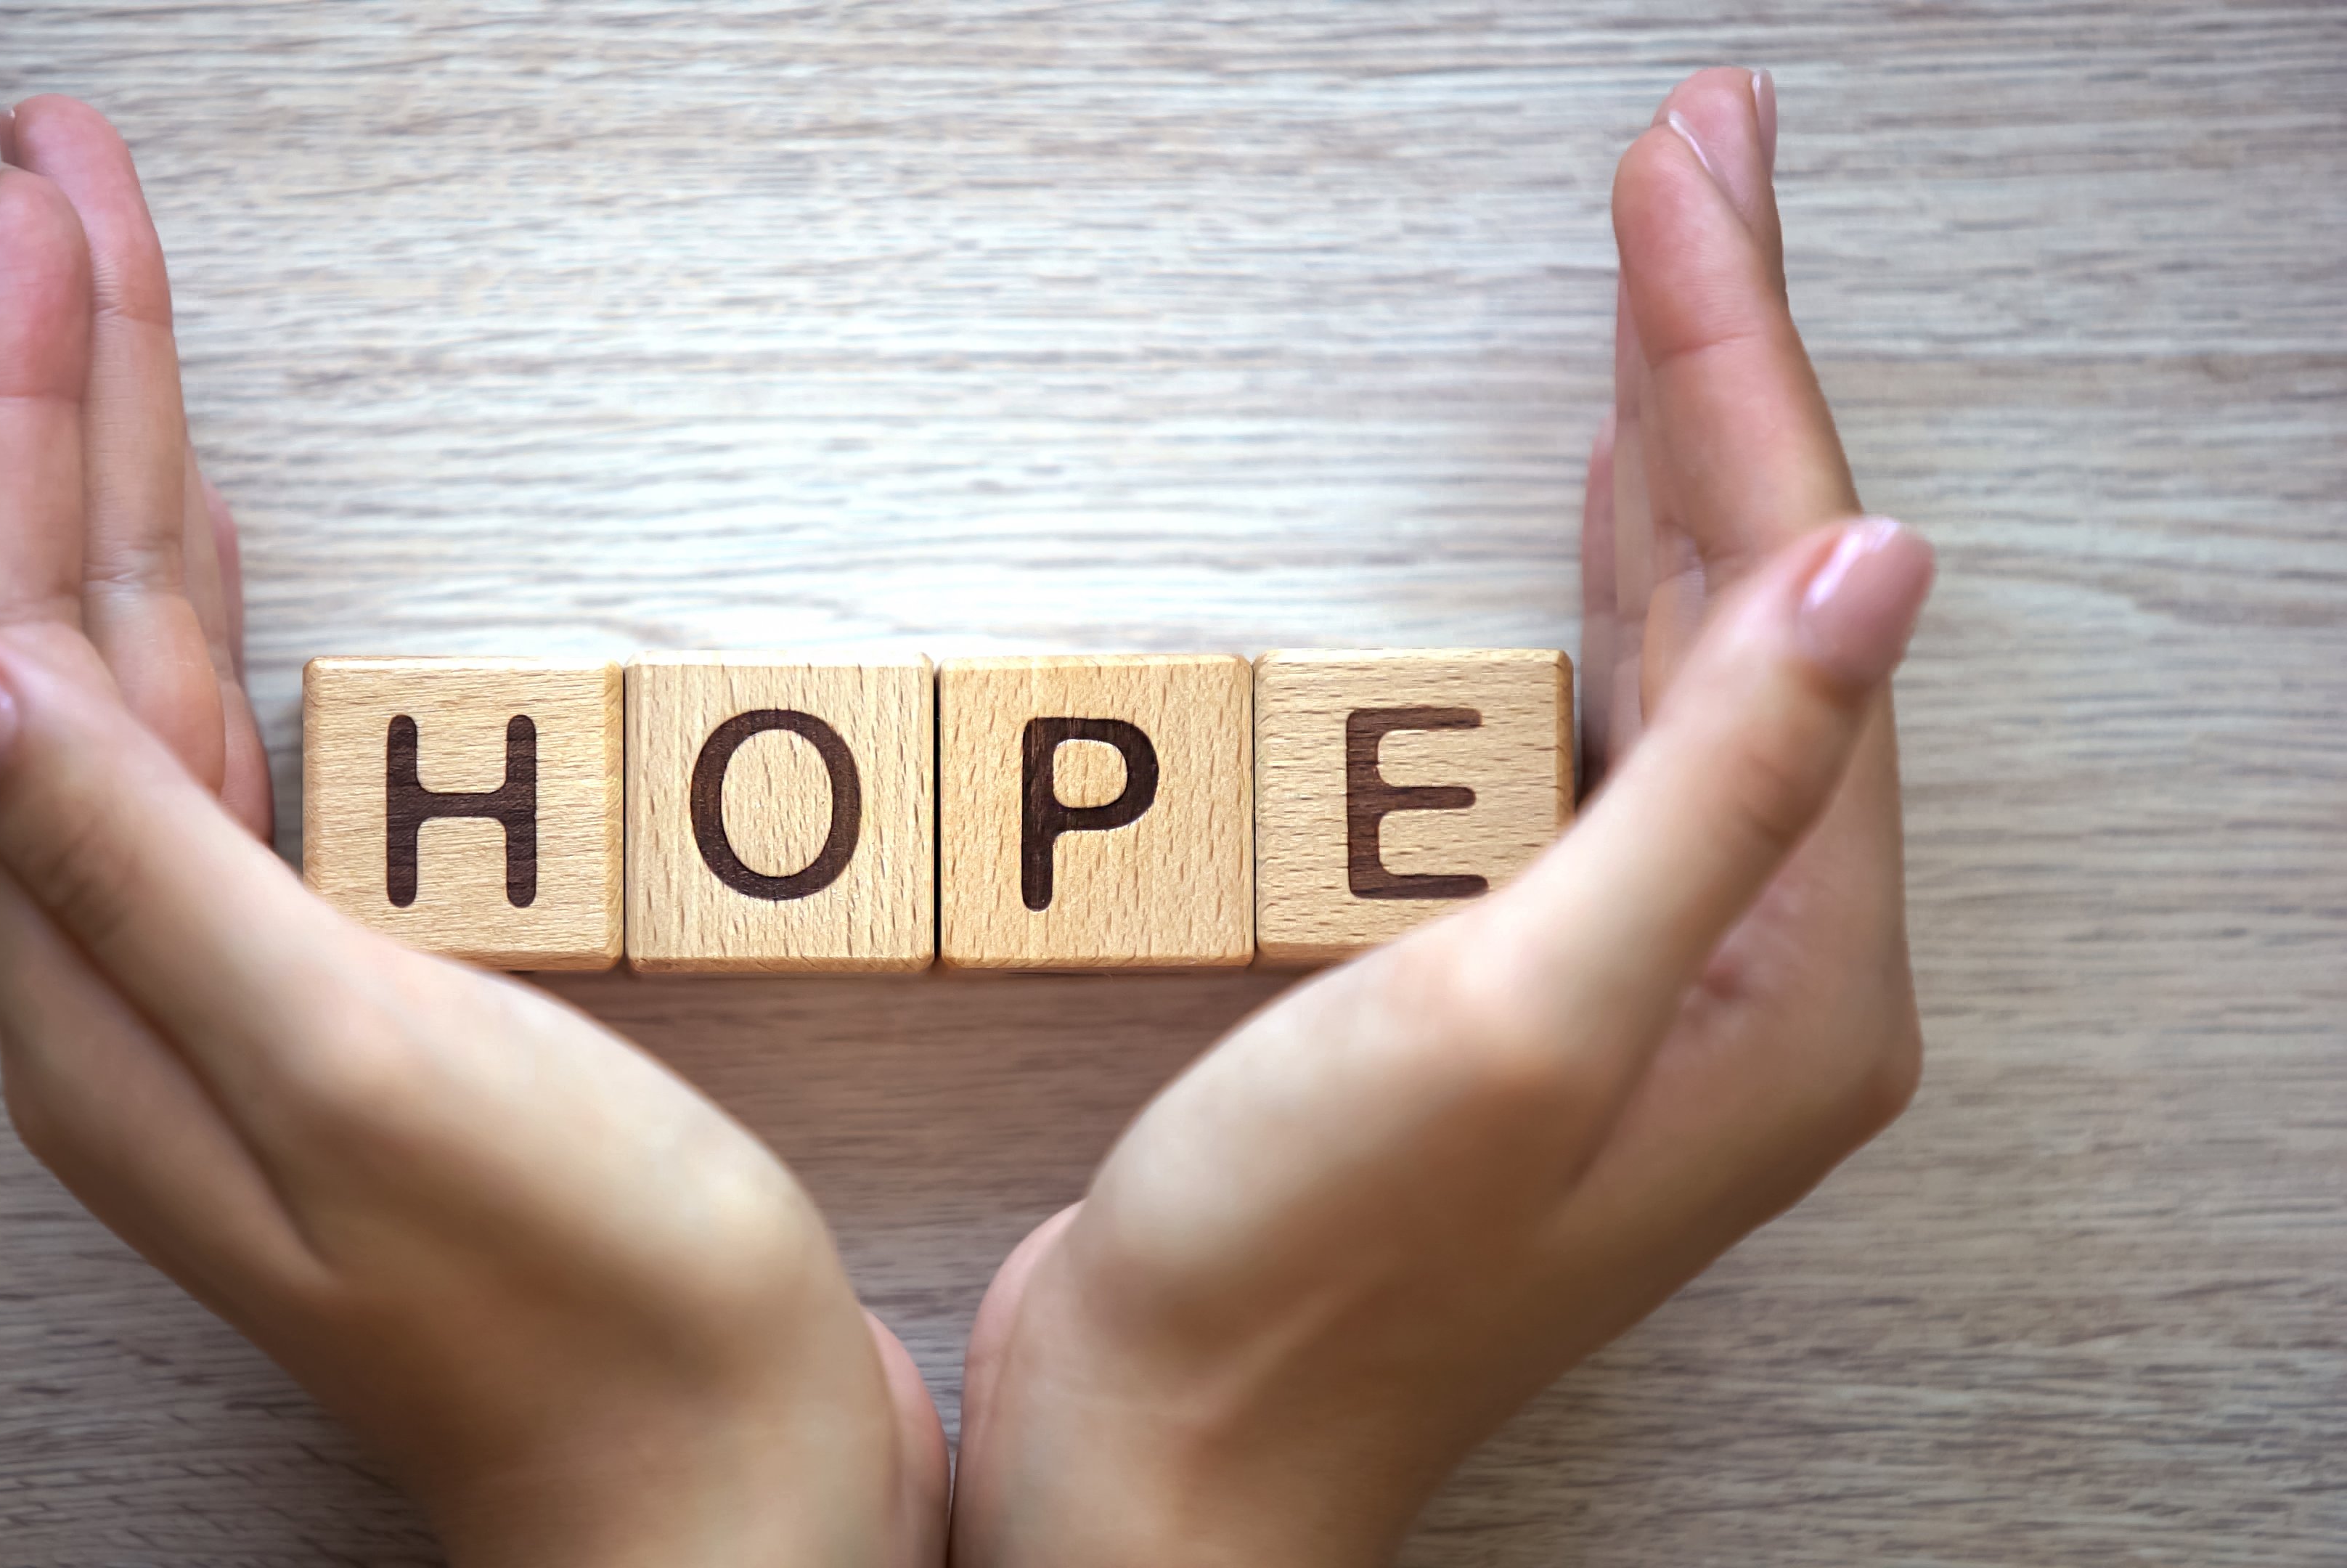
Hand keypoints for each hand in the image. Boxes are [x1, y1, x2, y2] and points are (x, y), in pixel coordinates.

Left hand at [0, 99, 945, 1565]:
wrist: (725, 1487)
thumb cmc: (582, 1309)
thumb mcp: (354, 1068)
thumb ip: (141, 867)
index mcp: (101, 986)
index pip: (19, 625)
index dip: (26, 401)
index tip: (52, 208)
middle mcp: (130, 977)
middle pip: (58, 618)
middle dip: (58, 381)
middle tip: (68, 176)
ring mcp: (233, 984)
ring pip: (137, 664)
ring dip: (121, 469)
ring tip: (108, 296)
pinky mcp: (346, 989)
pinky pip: (226, 746)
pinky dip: (207, 609)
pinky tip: (210, 544)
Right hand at [952, 68, 1932, 1565]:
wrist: (1157, 1463)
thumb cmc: (1306, 1283)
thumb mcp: (1515, 1020)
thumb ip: (1711, 794)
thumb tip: (1872, 568)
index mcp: (1788, 980)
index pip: (1790, 600)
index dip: (1734, 366)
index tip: (1689, 177)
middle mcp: (1746, 972)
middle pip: (1761, 601)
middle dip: (1716, 367)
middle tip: (1692, 160)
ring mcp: (1640, 975)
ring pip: (1686, 650)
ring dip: (1667, 461)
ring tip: (1661, 284)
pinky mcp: (1520, 979)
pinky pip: (1597, 730)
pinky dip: (1598, 599)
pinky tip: (1597, 520)